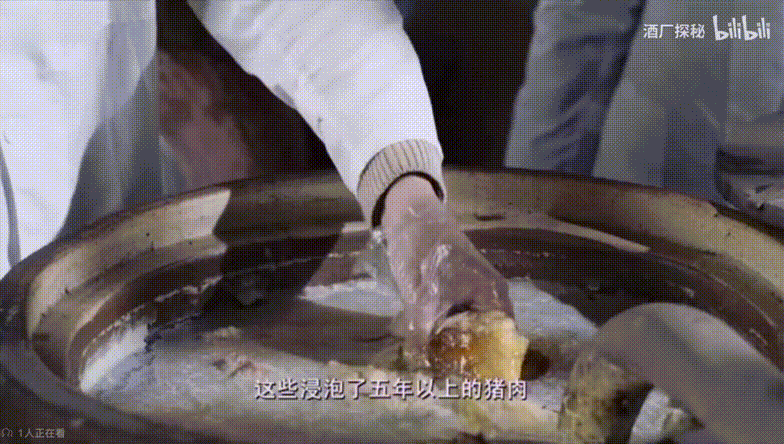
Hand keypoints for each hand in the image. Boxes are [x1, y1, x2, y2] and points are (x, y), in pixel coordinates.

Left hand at [380, 175, 513, 366]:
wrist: (409, 218)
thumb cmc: (425, 253)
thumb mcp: (422, 296)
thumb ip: (423, 332)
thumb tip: (420, 365)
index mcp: (493, 295)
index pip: (503, 339)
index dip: (491, 363)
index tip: (474, 384)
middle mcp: (489, 296)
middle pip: (486, 337)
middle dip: (469, 359)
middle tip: (450, 380)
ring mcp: (473, 294)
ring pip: (468, 329)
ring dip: (454, 347)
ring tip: (438, 369)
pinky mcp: (455, 292)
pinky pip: (455, 320)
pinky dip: (444, 333)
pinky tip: (429, 348)